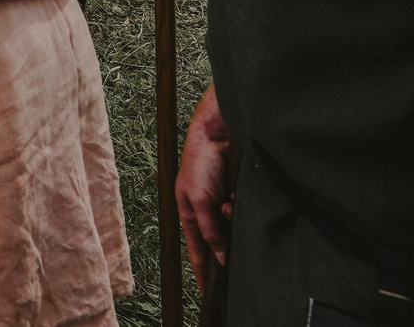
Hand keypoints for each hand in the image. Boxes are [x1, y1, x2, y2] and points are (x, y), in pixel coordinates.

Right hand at [175, 85, 232, 278]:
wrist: (217, 135)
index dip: (202, 272)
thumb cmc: (198, 163)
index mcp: (188, 215)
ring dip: (233, 218)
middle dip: (225, 243)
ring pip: (232, 229)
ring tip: (229, 201)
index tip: (208, 294)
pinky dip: (240, 207)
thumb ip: (208, 229)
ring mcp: (219, 205)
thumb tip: (221, 256)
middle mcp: (205, 213)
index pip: (196, 251)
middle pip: (218, 242)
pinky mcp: (234, 197)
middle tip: (229, 241)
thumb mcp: (199, 199)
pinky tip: (235, 195)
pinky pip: (241, 214)